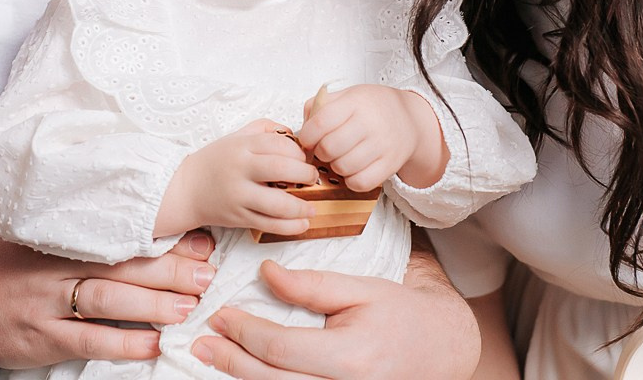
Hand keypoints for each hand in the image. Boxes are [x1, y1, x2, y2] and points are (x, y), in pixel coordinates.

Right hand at [0, 230, 215, 368]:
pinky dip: (123, 343)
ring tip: (189, 308)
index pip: (122, 232)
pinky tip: (151, 345)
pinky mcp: (41, 337)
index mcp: (62, 236)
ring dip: (154, 305)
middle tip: (207, 273)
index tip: (201, 237)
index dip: (164, 236)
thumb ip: (83, 231)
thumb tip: (141, 224)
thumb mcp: (38, 235)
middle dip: (170, 269)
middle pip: (122, 264)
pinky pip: (88, 340)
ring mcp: (48, 302)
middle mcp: (57, 266)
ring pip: (109, 300)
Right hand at [157, 120, 317, 236]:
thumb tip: (295, 133)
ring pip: (278, 204)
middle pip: (282, 170)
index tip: (304, 158)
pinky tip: (303, 223)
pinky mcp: (239, 217)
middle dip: (305, 175)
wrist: (187, 189)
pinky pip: (269, 224)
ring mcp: (239, 195)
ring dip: (302, 206)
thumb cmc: (217, 161)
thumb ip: (266, 129)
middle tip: (313, 178)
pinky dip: (290, 227)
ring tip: (313, 206)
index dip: (298, 152)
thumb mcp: (238, 136)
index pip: (278, 144)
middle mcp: (240, 169)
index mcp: (241, 146)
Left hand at [191, 258, 479, 379]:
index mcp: (349, 356)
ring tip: (213, 358)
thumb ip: (311, 285)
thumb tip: (264, 273)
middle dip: (230, 360)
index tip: (221, 314)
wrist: (441, 350)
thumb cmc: (401, 314)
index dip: (244, 331)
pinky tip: (246, 373)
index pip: (280, 348)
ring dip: (241, 379)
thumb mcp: (360, 288)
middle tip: (200, 341)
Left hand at [297, 86, 445, 190]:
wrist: (409, 119)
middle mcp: (370, 122)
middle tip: (325, 149)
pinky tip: (353, 169)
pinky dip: (351, 180)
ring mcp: (382, 145)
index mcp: (355, 102)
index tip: (308, 140)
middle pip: (329, 148)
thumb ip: (319, 106)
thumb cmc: (371, 108)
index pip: (321, 123)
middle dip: (320, 152)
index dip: (307, 136)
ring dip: (335, 167)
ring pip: (343, 167)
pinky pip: (361, 183)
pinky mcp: (391, 164)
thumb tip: (303, 130)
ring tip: (340, 157)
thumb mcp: (347, 95)